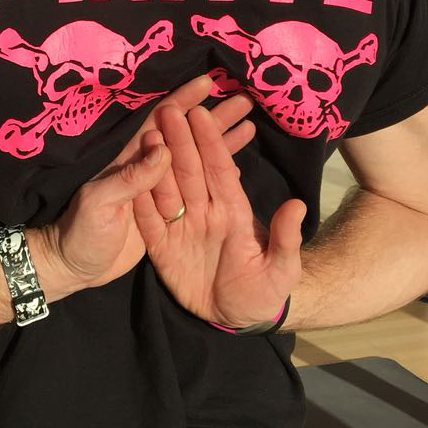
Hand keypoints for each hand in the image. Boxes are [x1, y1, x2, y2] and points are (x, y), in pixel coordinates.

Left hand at [36, 76, 256, 294]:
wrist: (75, 268)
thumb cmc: (81, 234)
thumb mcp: (99, 204)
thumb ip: (128, 178)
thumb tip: (163, 148)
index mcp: (128, 160)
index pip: (159, 122)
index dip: (183, 101)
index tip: (208, 83)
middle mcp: (147, 168)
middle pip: (186, 137)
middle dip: (214, 117)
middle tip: (243, 101)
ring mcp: (159, 189)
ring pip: (196, 158)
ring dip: (220, 142)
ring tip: (249, 124)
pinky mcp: (167, 211)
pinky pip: (196, 186)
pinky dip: (216, 173)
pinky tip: (237, 164)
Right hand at [132, 103, 303, 328]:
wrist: (236, 318)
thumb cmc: (263, 291)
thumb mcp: (281, 270)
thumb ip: (285, 239)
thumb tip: (297, 205)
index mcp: (233, 211)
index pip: (221, 171)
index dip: (211, 143)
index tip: (201, 113)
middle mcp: (206, 211)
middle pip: (191, 171)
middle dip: (180, 140)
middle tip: (169, 108)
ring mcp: (182, 227)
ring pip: (167, 188)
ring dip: (157, 162)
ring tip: (148, 133)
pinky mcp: (162, 247)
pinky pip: (148, 221)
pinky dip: (139, 199)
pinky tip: (130, 176)